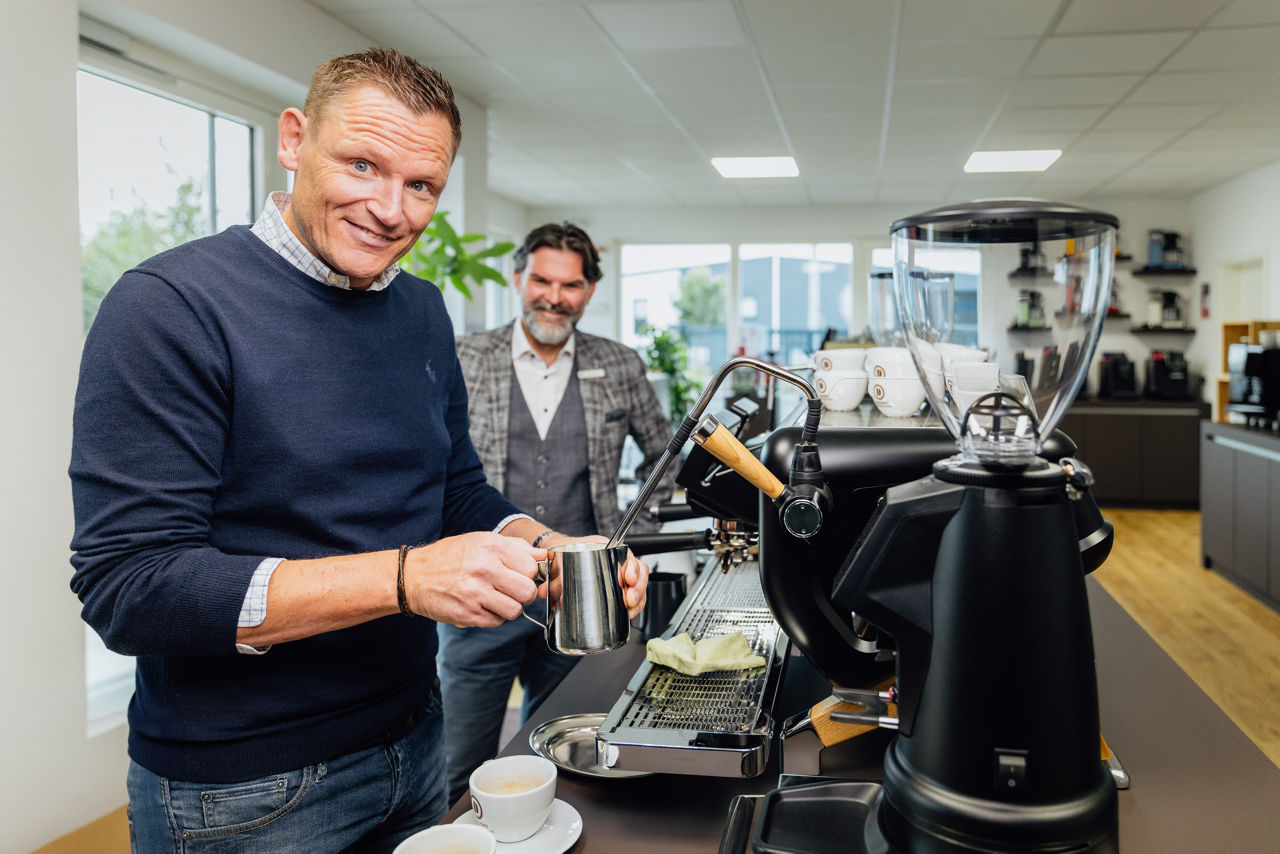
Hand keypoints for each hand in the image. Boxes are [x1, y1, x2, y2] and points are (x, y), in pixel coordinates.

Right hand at [405, 532, 541, 626]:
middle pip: (527, 592)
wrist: (414, 576)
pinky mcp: (467, 615)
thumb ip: (516, 548)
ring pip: (515, 611)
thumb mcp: (482, 540)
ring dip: (510, 607)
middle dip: (525, 594)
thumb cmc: (451, 556)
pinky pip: (496, 622)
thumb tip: (544, 556)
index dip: (529, 573)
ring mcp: (475, 594)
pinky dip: (493, 616)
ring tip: (497, 598)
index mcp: (490, 548)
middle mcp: (484, 570)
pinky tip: (482, 605)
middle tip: (513, 589)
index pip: (531, 568)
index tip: (521, 574)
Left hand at [538, 533, 648, 619]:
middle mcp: (615, 558)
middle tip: (629, 600)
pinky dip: (635, 604)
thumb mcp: (559, 559)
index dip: (632, 568)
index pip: (627, 555)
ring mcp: (618, 572)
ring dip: (639, 598)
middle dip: (638, 588)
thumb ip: (552, 577)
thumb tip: (543, 591)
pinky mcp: (617, 585)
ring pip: (639, 583)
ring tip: (630, 610)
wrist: (557, 551)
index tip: (629, 579)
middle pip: (639, 571)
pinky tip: (629, 613)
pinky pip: (634, 593)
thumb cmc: (561, 551)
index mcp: (604, 547)